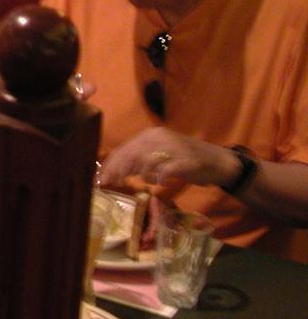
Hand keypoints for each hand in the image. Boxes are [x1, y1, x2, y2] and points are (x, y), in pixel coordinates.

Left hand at [100, 126, 240, 191]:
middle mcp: (160, 137)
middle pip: (131, 153)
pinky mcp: (188, 161)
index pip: (125, 148)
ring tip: (134, 182)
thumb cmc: (185, 160)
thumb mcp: (159, 156)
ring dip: (138, 173)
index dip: (111, 164)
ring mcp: (174, 148)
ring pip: (146, 159)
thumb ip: (139, 161)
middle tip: (110, 183)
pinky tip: (159, 183)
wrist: (219, 161)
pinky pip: (168, 169)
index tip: (100, 178)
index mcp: (151, 135)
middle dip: (117, 170)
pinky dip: (160, 177)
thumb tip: (118, 171)